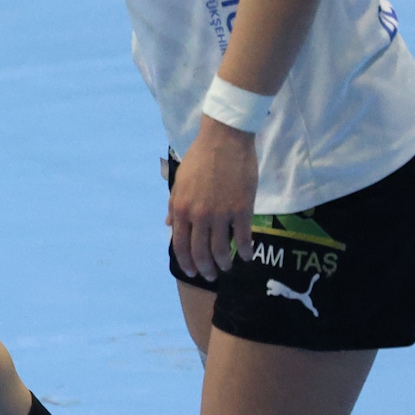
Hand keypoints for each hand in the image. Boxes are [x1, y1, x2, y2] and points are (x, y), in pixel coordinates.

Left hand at [166, 116, 258, 280]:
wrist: (224, 139)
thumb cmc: (200, 158)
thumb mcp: (180, 181)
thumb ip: (174, 206)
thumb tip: (168, 225)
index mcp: (181, 208)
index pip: (180, 245)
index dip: (186, 262)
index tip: (192, 272)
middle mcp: (199, 215)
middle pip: (200, 252)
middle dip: (205, 268)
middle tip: (211, 275)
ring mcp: (221, 213)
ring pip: (221, 249)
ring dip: (224, 263)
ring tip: (227, 267)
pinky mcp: (242, 209)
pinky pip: (242, 237)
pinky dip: (243, 251)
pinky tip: (246, 256)